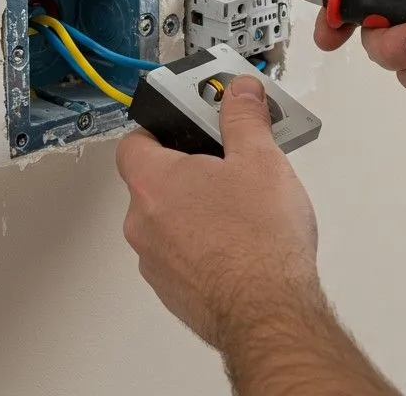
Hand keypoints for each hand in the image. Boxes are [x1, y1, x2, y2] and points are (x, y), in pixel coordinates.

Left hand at [115, 75, 319, 350]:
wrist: (269, 313)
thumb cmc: (260, 243)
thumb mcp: (261, 160)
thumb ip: (244, 118)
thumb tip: (239, 92)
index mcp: (153, 182)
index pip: (136, 140)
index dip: (163, 128)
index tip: (193, 121)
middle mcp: (142, 223)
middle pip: (156, 181)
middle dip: (193, 170)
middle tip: (232, 164)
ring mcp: (156, 262)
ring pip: (169, 221)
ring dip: (198, 210)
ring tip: (245, 208)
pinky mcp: (174, 292)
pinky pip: (182, 255)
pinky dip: (204, 245)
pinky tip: (242, 243)